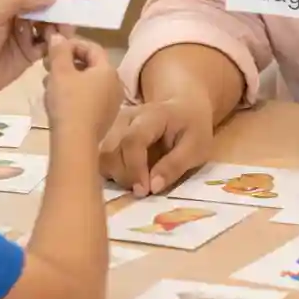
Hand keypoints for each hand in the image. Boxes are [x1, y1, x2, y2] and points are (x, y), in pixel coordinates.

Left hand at [0, 0, 61, 97]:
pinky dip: (55, 43)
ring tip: (65, 32)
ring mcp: (25, 34)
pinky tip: (59, 44)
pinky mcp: (30, 54)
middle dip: (57, 10)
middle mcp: (17, 15)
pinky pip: (48, 45)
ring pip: (49, 26)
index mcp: (5, 0)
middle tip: (70, 16)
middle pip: (44, 7)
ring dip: (58, 27)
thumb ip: (19, 0)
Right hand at [41, 34, 121, 140]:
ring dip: (68, 78)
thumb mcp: (60, 72)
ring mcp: (111, 103)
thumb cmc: (68, 102)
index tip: (53, 48)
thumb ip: (59, 50)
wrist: (74, 142)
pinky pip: (89, 97)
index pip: (92, 47)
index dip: (71, 44)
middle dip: (67, 62)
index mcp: (108, 70)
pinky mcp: (103, 118)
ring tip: (48, 83)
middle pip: (90, 65)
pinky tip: (57, 100)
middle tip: (47, 65)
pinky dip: (74, 93)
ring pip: (87, 82)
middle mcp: (115, 85)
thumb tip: (58, 36)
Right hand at [98, 94, 213, 196]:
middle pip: (110, 150)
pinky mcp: (109, 134)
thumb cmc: (193, 129)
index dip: (135, 168)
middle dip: (123, 176)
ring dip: (115, 175)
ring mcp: (114, 125)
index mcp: (152, 115)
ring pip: (101, 155)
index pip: (133, 140)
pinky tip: (128, 178)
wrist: (183, 107)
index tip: (144, 190)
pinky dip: (111, 172)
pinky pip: (101, 157)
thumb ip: (175, 166)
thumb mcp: (196, 148)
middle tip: (142, 191)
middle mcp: (126, 117)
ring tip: (136, 184)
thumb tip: (153, 187)